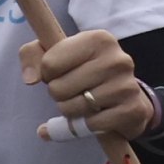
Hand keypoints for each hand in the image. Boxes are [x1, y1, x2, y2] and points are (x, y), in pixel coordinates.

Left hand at [26, 22, 149, 144]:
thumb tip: (30, 79)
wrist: (126, 96)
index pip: (49, 63)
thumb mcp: (56, 54)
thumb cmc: (85, 71)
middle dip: (59, 93)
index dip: (47, 73)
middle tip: (75, 89)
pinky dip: (87, 124)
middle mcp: (117, 60)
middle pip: (58, 87)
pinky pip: (90, 124)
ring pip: (72, 107)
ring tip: (85, 100)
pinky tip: (98, 114)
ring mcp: (127, 85)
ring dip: (71, 110)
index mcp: (98, 39)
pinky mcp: (132, 110)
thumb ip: (32, 56)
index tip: (61, 71)